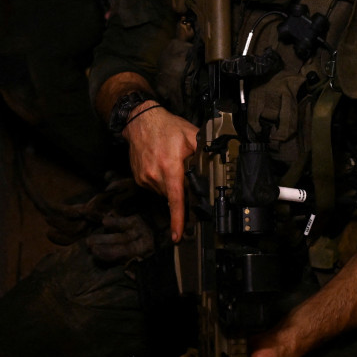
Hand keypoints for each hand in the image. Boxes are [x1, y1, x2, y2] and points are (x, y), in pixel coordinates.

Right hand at [123, 105, 197, 241]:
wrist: (140, 121)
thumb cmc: (166, 127)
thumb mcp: (190, 134)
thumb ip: (204, 151)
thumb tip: (217, 163)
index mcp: (170, 166)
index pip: (176, 199)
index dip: (178, 219)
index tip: (177, 235)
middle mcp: (155, 175)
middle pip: (173, 195)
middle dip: (181, 190)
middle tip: (182, 172)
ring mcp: (145, 178)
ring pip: (164, 191)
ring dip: (171, 184)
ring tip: (170, 163)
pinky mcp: (139, 178)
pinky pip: (154, 186)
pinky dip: (161, 180)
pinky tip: (162, 165)